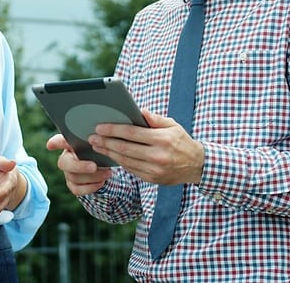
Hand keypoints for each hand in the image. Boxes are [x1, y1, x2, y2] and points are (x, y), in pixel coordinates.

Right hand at [46, 134, 112, 195]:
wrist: (104, 167)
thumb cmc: (99, 151)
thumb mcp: (98, 144)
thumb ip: (96, 141)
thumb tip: (100, 140)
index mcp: (71, 144)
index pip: (59, 141)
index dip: (54, 143)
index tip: (50, 145)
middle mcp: (66, 158)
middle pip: (65, 163)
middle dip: (80, 166)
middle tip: (94, 166)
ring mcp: (68, 173)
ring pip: (74, 177)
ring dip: (92, 177)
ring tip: (107, 173)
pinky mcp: (72, 185)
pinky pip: (77, 189)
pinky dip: (91, 187)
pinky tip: (101, 182)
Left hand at [88, 110, 204, 185]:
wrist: (197, 166)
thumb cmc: (182, 141)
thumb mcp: (173, 125)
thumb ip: (155, 118)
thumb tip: (139, 111)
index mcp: (162, 139)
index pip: (132, 133)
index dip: (113, 130)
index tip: (100, 127)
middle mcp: (158, 156)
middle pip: (125, 148)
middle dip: (106, 142)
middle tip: (92, 137)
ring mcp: (155, 170)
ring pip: (125, 161)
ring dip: (108, 153)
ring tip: (97, 146)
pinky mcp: (152, 179)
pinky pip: (131, 169)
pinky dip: (119, 162)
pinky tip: (111, 155)